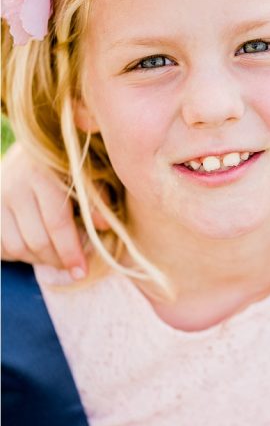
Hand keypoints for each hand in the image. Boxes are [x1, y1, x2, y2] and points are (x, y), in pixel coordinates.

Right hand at [1, 142, 100, 274]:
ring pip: (16, 247)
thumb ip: (96, 199)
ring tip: (54, 257)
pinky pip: (0, 247)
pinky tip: (32, 249)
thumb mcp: (85, 177)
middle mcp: (14, 186)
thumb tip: (103, 227)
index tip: (82, 272)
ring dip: (38, 260)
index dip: (71, 251)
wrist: (28, 153)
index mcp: (43, 175)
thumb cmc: (64, 168)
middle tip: (70, 266)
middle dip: (57, 260)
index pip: (57, 223)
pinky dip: (16, 255)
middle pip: (36, 240)